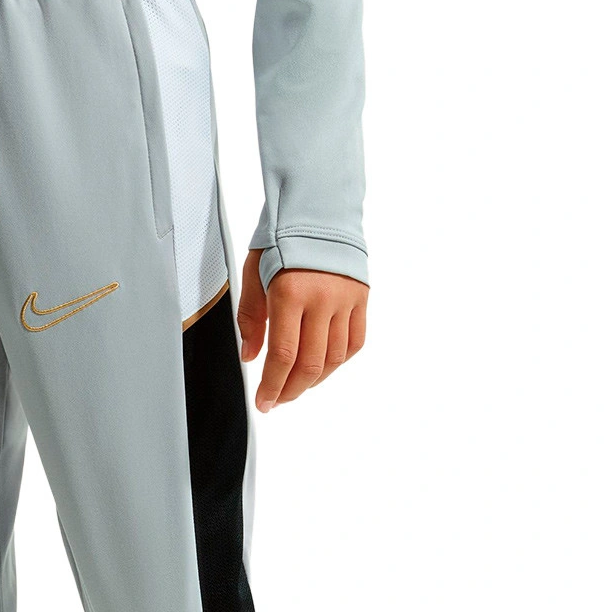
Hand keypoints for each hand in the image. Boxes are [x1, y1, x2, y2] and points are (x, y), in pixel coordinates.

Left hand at [237, 249, 367, 411]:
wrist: (319, 208)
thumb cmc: (281, 238)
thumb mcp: (253, 274)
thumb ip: (250, 318)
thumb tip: (251, 357)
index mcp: (290, 293)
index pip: (283, 355)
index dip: (272, 386)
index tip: (264, 402)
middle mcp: (322, 299)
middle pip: (310, 364)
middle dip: (290, 390)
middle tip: (276, 400)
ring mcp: (346, 300)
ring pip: (333, 358)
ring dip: (313, 381)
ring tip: (295, 386)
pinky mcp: (361, 298)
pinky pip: (354, 342)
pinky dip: (337, 361)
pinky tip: (321, 368)